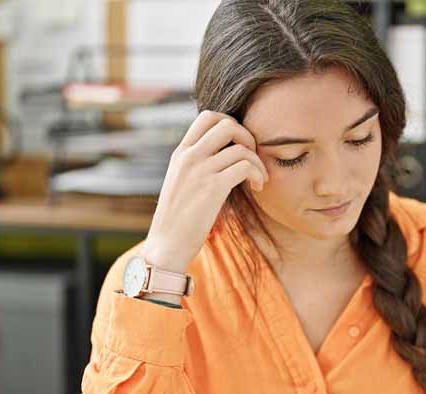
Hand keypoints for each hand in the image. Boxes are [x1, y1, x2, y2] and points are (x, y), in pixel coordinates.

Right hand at [142, 110, 269, 272]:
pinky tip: (257, 187)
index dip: (231, 123)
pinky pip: (245, 166)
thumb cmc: (178, 219)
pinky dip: (257, 174)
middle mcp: (189, 157)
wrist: (166, 244)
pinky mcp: (213, 188)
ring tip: (259, 179)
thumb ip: (197, 165)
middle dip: (248, 136)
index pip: (207, 117)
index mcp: (181, 153)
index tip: (239, 145)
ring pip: (240, 147)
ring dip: (258, 162)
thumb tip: (222, 155)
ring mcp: (200, 171)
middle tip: (252, 157)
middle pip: (226, 123)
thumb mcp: (181, 182)